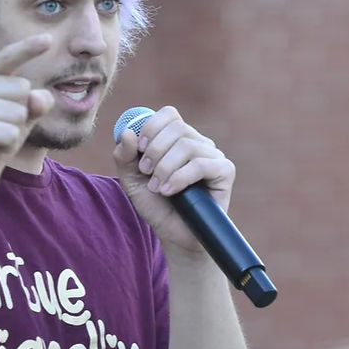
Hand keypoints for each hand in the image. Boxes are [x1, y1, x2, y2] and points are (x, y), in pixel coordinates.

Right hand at [0, 34, 54, 202]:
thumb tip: (38, 96)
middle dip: (21, 116)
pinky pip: (12, 133)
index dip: (29, 48)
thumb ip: (35, 103)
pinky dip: (7, 146)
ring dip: (13, 132)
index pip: (9, 57)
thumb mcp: (21, 118)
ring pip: (20, 113)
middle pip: (25, 90)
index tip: (49, 38)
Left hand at [112, 106, 234, 253]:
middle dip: (155, 150)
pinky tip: (170, 192)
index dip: (152, 126)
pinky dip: (180, 177)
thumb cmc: (156, 205)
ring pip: (188, 145)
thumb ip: (124, 157)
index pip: (169, 114)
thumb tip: (127, 133)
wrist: (174, 235)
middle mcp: (198, 143)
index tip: (140, 149)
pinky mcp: (225, 171)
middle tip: (146, 172)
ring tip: (157, 188)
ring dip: (165, 167)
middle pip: (177, 127)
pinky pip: (202, 164)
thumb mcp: (131, 180)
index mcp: (177, 138)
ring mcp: (213, 156)